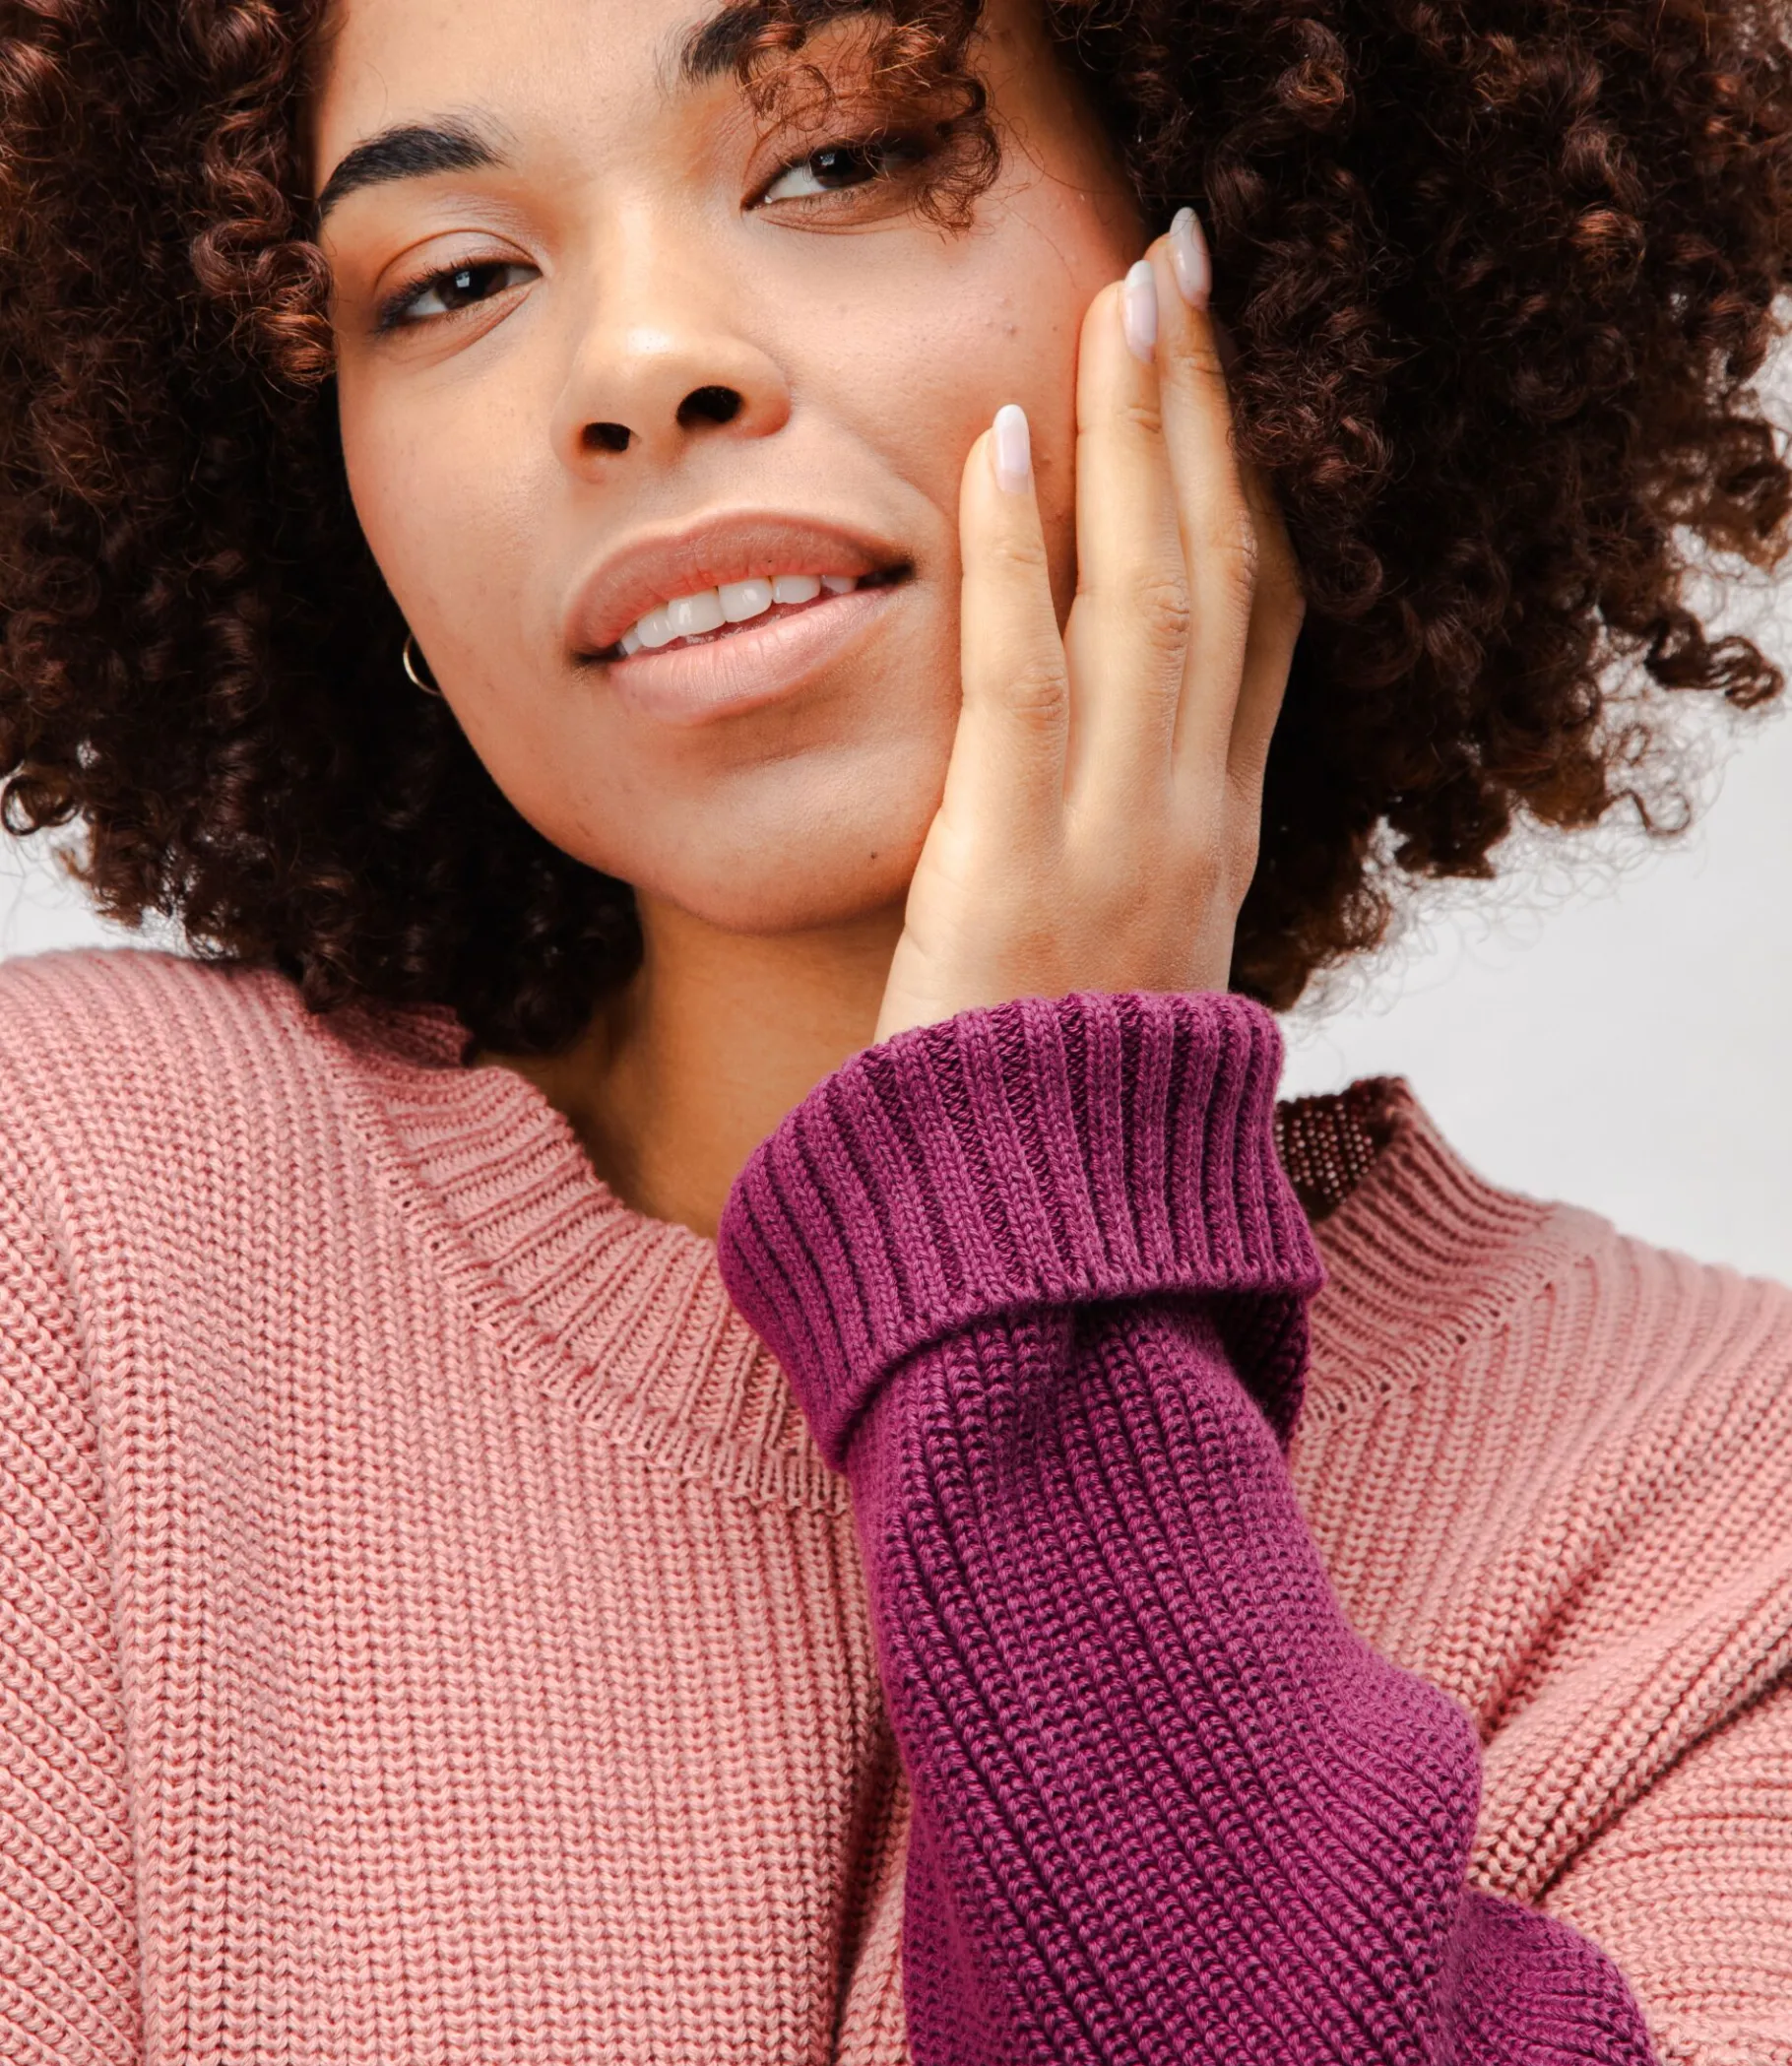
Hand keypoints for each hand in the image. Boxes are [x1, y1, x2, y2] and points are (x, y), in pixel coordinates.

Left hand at [873, 209, 1304, 1045]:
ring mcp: (1120, 843)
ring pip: (1151, 597)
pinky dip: (1019, 553)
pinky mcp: (1014, 870)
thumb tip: (1109, 788)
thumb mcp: (1126, 966)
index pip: (1260, 623)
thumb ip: (1131, 861)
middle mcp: (1194, 821)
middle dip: (1209, 409)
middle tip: (1187, 264)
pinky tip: (1003, 437)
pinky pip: (1026, 681)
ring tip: (1130, 295)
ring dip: (1141, 434)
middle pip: (1222, 572)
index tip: (1234, 368)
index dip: (1254, 480)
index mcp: (1217, 836)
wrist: (1040, 1237)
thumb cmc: (1061, 1108)